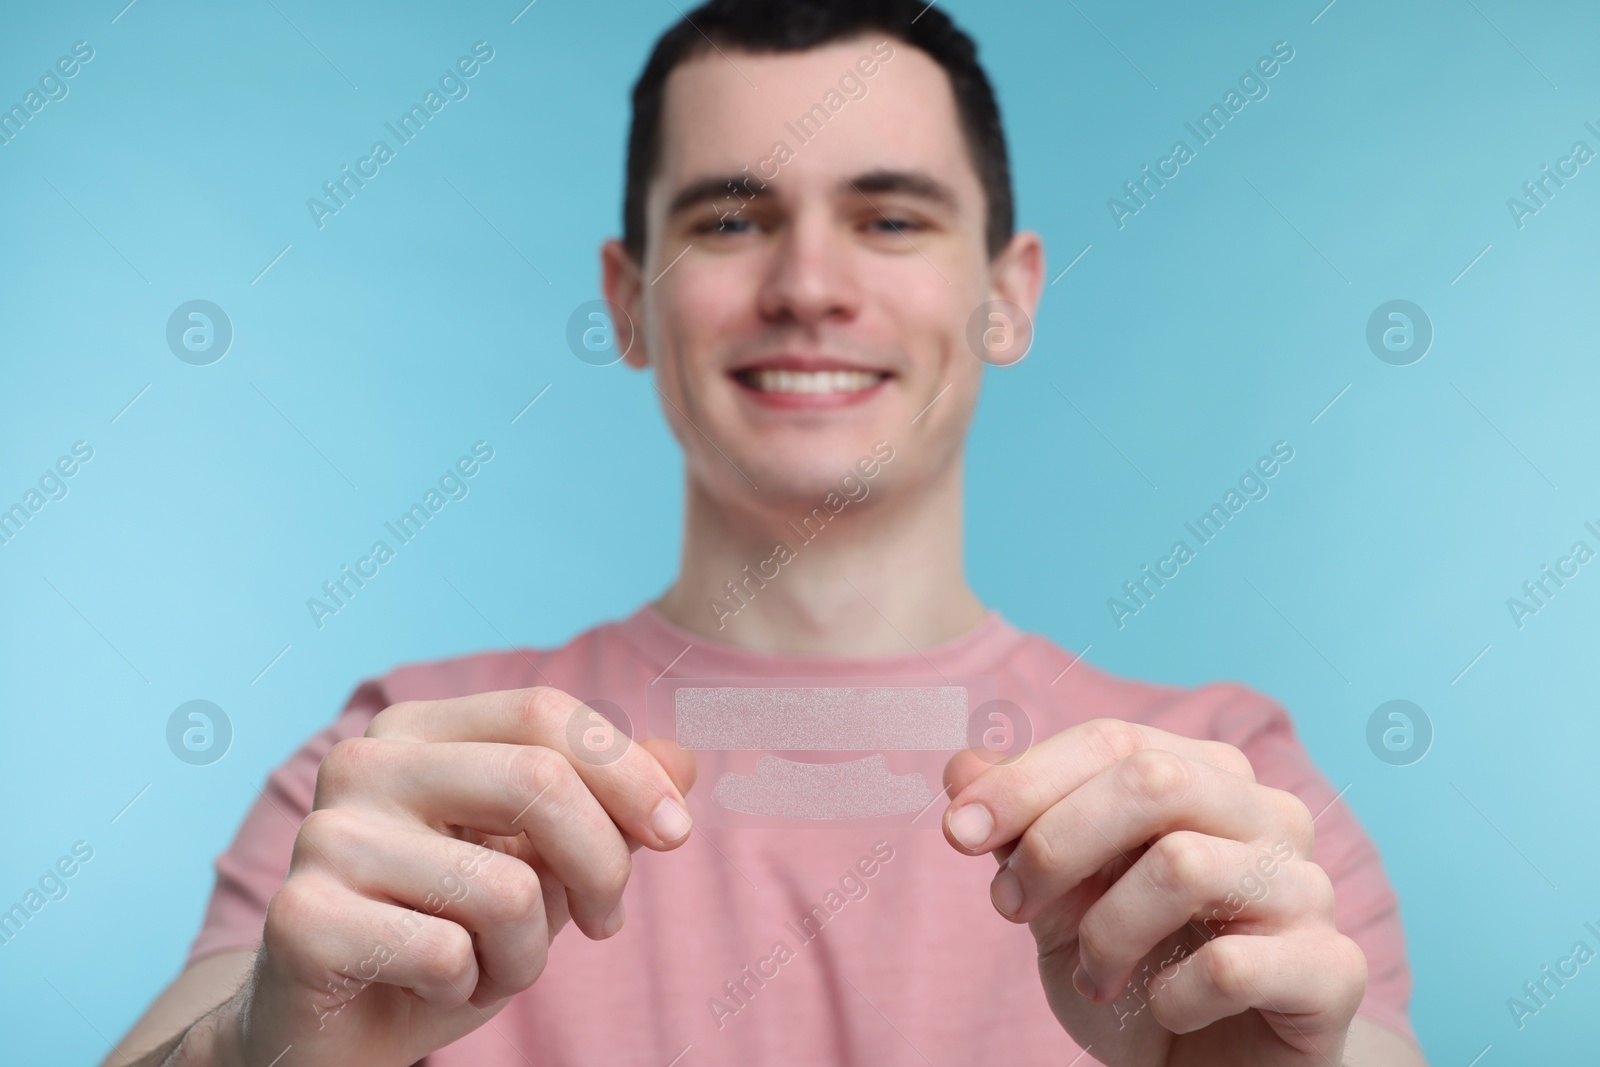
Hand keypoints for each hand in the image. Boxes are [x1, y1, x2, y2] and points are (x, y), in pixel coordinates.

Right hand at [227, 686, 696, 1066]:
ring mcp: (323, 837)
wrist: (334, 1034)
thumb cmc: (444, 937)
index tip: (676, 834)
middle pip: (538, 780)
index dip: (628, 771)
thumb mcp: (540, 867)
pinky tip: (428, 988)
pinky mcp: (302, 917)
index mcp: (417, 731)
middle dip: (602, 865)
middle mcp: (362, 764)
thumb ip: (604, 808)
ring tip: (486, 965)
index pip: (545, 713)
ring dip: (526, 952)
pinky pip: (447, 951)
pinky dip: (465, 987)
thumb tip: (685, 759)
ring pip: (505, 885)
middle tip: (603, 922)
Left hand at [941, 718, 1364, 1066]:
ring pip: (1184, 865)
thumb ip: (1018, 828)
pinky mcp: (1331, 970)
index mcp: (1208, 777)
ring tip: (1091, 975)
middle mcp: (1270, 816)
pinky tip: (1164, 1009)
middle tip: (1011, 909)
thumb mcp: (1056, 898)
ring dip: (1105, 931)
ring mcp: (1309, 888)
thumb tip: (962, 766)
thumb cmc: (1135, 969)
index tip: (956, 832)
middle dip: (1056, 843)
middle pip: (1152, 781)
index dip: (1025, 781)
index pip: (1113, 742)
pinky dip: (1171, 995)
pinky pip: (1231, 964)